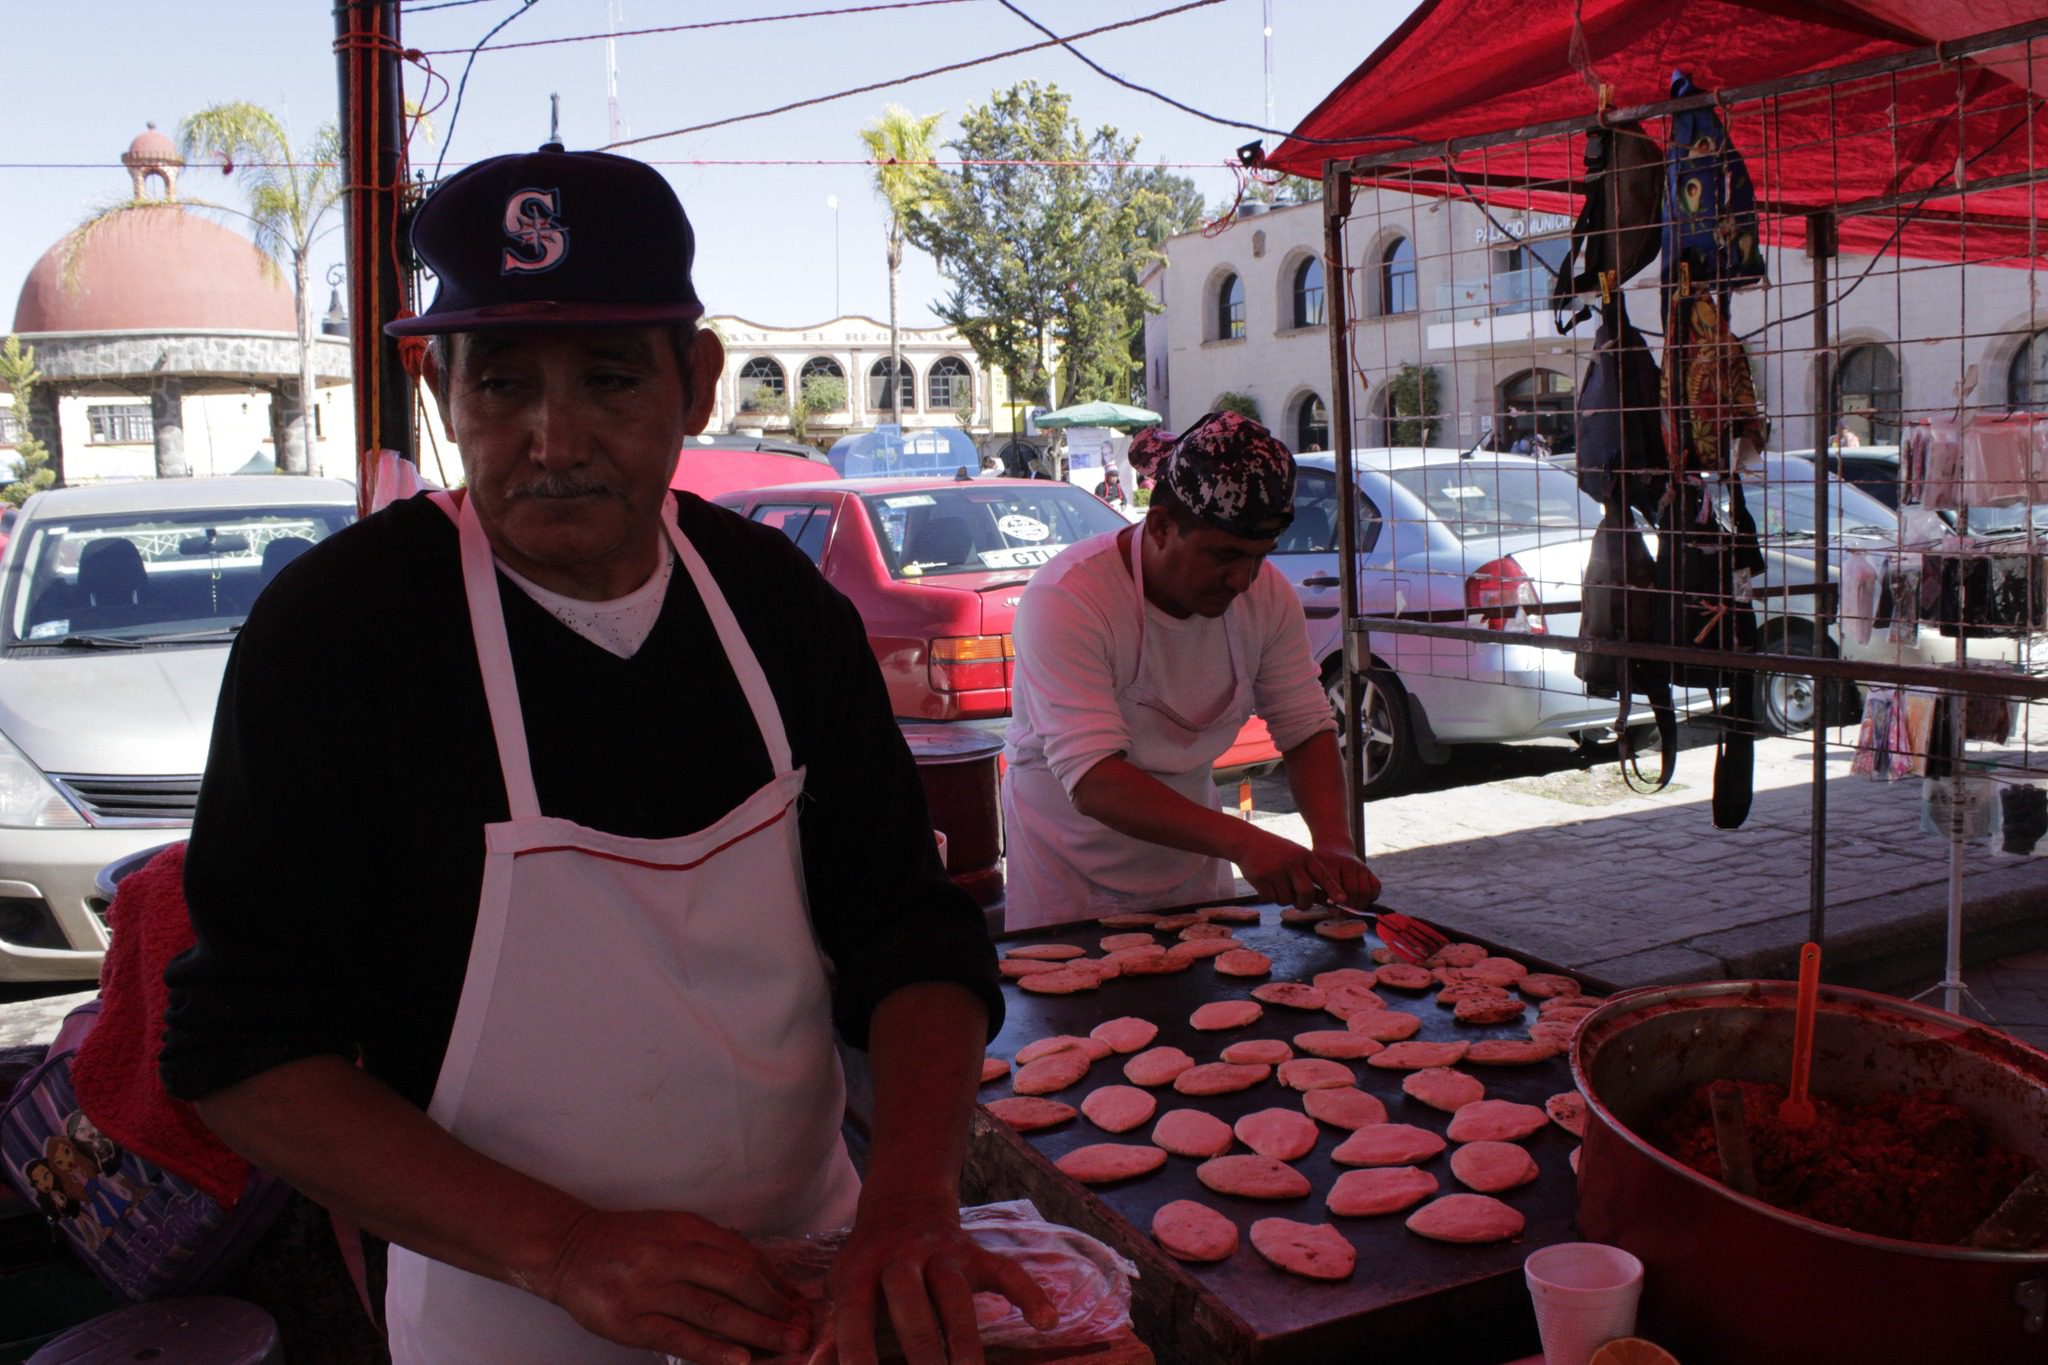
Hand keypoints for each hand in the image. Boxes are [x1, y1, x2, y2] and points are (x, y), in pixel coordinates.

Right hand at [538, 1208, 810, 1364]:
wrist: (569, 1249)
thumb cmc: (631, 1242)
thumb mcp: (675, 1230)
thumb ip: (717, 1250)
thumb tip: (770, 1281)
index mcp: (687, 1228)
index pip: (744, 1256)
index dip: (776, 1283)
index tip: (800, 1304)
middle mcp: (670, 1254)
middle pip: (736, 1281)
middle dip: (775, 1308)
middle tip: (803, 1329)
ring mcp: (648, 1288)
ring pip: (713, 1310)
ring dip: (755, 1330)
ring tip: (785, 1345)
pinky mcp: (628, 1321)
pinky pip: (678, 1337)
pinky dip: (712, 1350)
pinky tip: (739, 1359)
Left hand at [825, 1193, 1054, 1364]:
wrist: (902, 1203)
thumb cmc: (867, 1263)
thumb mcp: (843, 1286)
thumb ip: (833, 1331)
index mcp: (862, 1267)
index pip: (855, 1311)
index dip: (855, 1350)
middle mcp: (903, 1257)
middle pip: (911, 1300)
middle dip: (921, 1347)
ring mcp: (943, 1253)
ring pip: (957, 1294)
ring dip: (964, 1339)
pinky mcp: (976, 1253)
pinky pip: (1007, 1270)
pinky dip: (1029, 1293)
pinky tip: (1047, 1321)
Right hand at [1231, 826, 1351, 909]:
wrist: (1246, 841)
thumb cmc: (1276, 852)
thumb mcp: (1296, 856)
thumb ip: (1309, 874)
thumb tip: (1325, 899)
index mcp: (1305, 856)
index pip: (1323, 875)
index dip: (1333, 889)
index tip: (1342, 900)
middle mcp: (1292, 863)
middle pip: (1306, 893)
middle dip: (1305, 904)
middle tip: (1302, 904)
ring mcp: (1276, 871)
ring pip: (1286, 899)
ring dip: (1283, 899)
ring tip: (1277, 886)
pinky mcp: (1261, 879)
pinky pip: (1270, 899)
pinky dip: (1269, 897)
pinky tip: (1265, 885)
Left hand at [1313, 845, 1380, 908]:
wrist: (1333, 845)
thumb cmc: (1321, 864)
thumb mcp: (1314, 871)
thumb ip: (1321, 889)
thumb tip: (1331, 906)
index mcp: (1331, 863)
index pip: (1336, 885)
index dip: (1335, 900)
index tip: (1332, 909)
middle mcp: (1348, 863)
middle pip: (1353, 891)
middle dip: (1348, 906)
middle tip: (1340, 914)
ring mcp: (1360, 866)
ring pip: (1366, 891)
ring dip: (1359, 905)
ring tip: (1350, 910)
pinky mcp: (1369, 870)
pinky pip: (1376, 887)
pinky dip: (1371, 898)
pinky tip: (1361, 901)